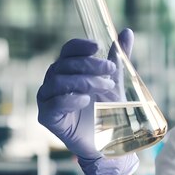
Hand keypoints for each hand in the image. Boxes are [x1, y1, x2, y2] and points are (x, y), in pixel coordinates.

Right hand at [37, 28, 138, 174]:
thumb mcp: (115, 81)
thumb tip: (127, 32)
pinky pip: (53, 103)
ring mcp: (47, 99)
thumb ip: (119, 58)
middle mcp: (54, 82)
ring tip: (105, 86)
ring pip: (58, 81)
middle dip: (89, 65)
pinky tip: (85, 100)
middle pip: (64, 65)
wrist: (107, 142)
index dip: (79, 46)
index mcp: (68, 70)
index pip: (67, 51)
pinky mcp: (47, 117)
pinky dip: (70, 99)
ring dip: (84, 81)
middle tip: (110, 70)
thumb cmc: (107, 110)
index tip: (97, 46)